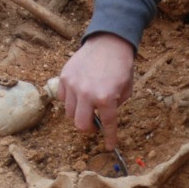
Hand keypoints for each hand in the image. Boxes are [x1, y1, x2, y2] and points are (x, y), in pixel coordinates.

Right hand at [58, 33, 135, 149]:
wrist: (109, 41)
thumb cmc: (121, 65)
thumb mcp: (127, 88)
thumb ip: (116, 105)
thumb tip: (104, 116)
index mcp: (106, 98)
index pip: (107, 125)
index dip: (109, 138)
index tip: (109, 146)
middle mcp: (86, 94)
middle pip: (80, 125)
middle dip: (88, 128)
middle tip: (94, 125)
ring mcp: (73, 85)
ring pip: (69, 112)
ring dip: (78, 113)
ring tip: (87, 105)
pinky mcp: (64, 77)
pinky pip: (62, 97)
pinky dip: (69, 100)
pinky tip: (78, 94)